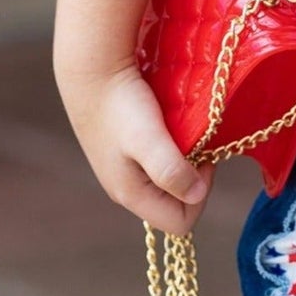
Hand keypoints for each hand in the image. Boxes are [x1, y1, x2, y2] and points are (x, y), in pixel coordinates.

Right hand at [55, 61, 215, 234]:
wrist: (93, 71)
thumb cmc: (120, 105)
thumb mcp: (148, 139)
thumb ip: (171, 171)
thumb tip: (196, 195)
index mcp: (131, 195)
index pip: (180, 223)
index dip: (200, 194)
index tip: (202, 159)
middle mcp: (127, 189)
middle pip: (175, 203)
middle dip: (194, 177)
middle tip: (196, 143)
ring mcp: (125, 171)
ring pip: (168, 181)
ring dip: (184, 161)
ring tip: (185, 132)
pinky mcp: (126, 151)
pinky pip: (159, 162)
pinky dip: (173, 148)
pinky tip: (171, 125)